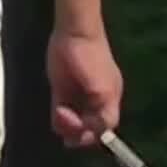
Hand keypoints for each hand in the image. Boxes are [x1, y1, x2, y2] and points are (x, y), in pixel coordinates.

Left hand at [45, 27, 122, 146]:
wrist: (73, 33)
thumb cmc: (92, 58)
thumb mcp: (103, 87)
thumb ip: (103, 110)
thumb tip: (98, 130)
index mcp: (109, 99)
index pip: (106, 126)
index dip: (95, 133)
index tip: (83, 130)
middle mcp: (95, 101)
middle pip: (89, 128)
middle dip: (79, 132)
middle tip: (67, 124)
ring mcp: (78, 97)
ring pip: (74, 123)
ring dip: (67, 126)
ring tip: (60, 113)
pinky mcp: (61, 92)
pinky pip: (60, 114)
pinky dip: (58, 120)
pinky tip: (57, 112)